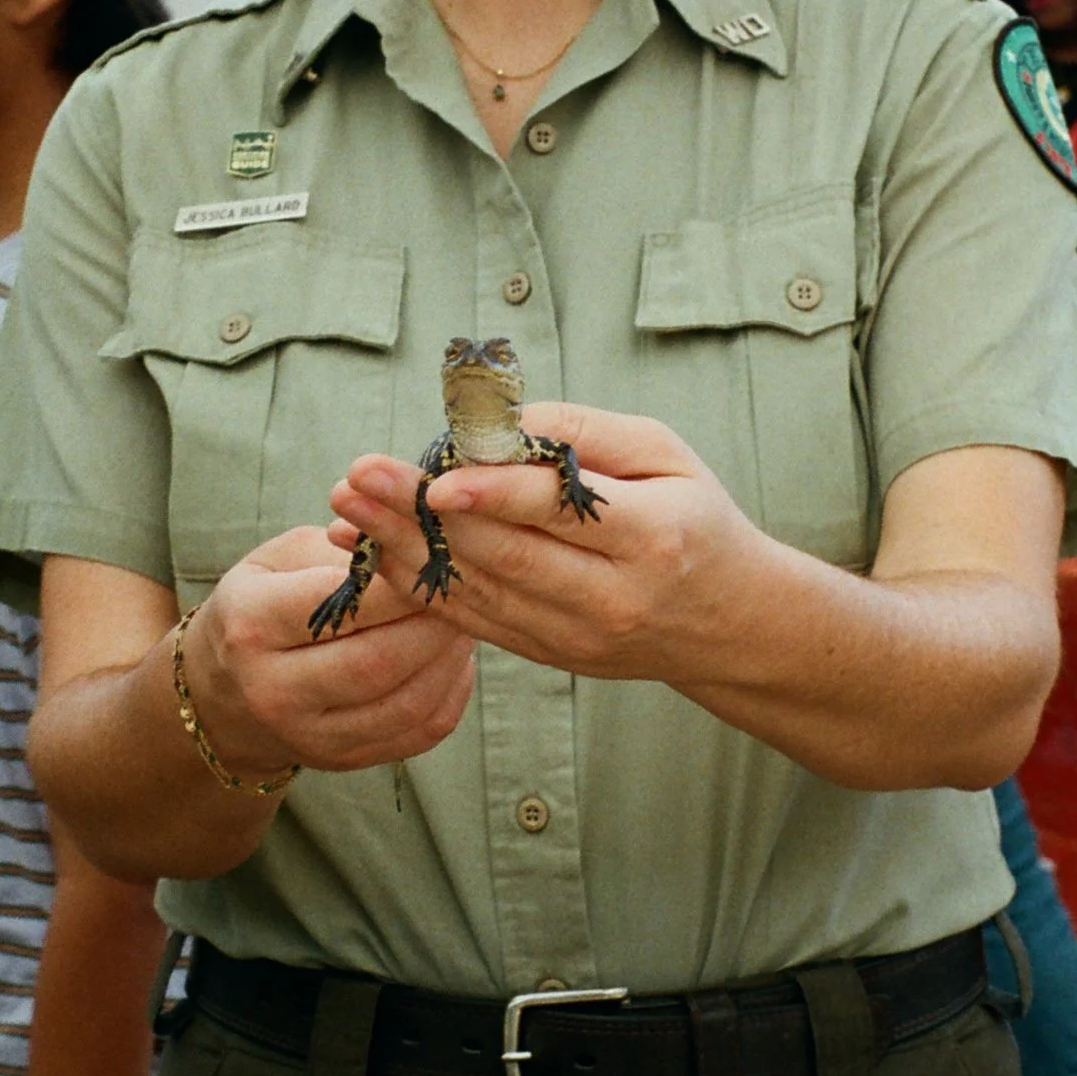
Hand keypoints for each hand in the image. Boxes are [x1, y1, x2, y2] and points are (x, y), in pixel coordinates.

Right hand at [183, 524, 476, 778]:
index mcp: (251, 625)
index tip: (435, 558)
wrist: (225, 690)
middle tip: (463, 590)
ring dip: (449, 659)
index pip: (338, 606)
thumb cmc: (263, 603)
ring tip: (463, 620)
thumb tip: (413, 545)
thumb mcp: (281, 559)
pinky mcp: (344, 760)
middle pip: (377, 662)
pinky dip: (451, 692)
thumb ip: (342, 549)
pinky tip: (454, 658)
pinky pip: (419, 732)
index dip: (398, 584)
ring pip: (406, 704)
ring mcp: (309, 736)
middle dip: (432, 624)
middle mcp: (273, 690)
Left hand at [330, 403, 773, 687]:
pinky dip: (419, 585)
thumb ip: (587, 433)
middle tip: (360, 477)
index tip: (436, 476)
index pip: (559, 513)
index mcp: (652, 537)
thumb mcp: (666, 454)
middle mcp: (611, 597)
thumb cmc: (694, 517)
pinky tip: (374, 550)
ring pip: (478, 593)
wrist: (727, 622)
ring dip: (405, 549)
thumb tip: (503, 421)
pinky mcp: (547, 654)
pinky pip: (474, 621)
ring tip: (349, 508)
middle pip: (505, 556)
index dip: (494, 494)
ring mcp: (575, 636)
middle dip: (423, 516)